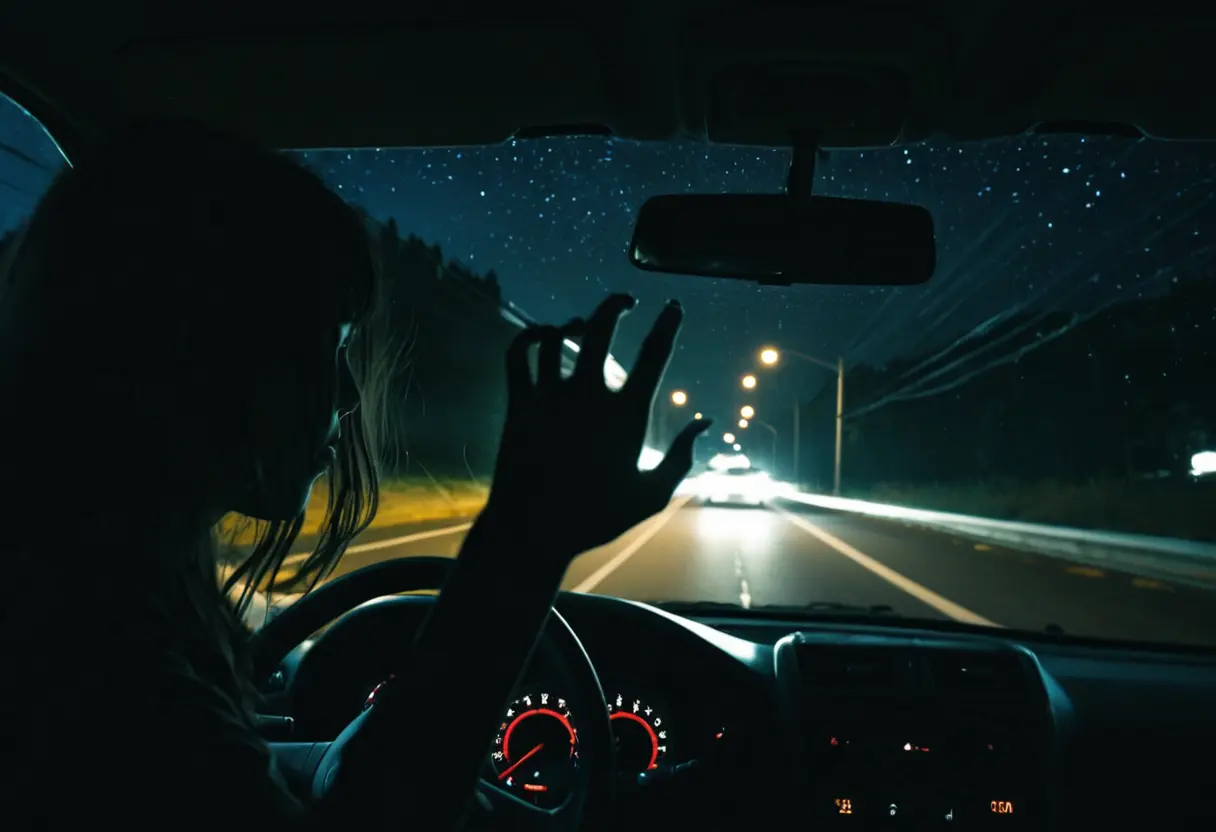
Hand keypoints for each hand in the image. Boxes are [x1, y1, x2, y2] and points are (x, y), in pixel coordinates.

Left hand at [483, 294, 710, 561]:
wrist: (531, 532)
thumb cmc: (594, 518)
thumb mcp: (650, 495)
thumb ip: (681, 458)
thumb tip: (704, 421)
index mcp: (625, 416)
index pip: (654, 355)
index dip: (667, 324)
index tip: (673, 307)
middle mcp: (588, 397)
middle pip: (603, 327)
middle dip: (617, 304)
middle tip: (627, 300)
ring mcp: (550, 397)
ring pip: (560, 336)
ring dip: (576, 323)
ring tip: (585, 323)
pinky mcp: (519, 404)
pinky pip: (520, 353)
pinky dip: (530, 336)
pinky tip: (543, 335)